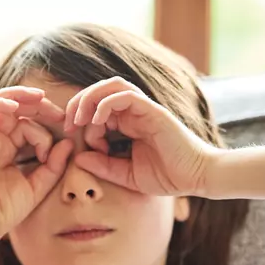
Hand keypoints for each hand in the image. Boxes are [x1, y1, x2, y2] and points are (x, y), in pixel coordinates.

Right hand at [0, 86, 73, 244]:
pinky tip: (16, 106)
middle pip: (14, 108)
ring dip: (18, 96)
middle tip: (58, 111)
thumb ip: (54, 165)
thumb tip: (68, 143)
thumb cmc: (6, 210)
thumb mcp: (38, 185)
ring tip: (39, 98)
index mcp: (7, 148)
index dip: (46, 123)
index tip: (65, 130)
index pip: (27, 123)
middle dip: (37, 104)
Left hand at [65, 77, 216, 196]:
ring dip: (89, 98)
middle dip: (78, 103)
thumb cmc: (166, 176)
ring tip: (79, 119)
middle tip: (68, 124)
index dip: (80, 119)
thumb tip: (78, 158)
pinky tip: (97, 121)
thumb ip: (102, 166)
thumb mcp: (125, 175)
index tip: (75, 140)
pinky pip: (126, 96)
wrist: (197, 178)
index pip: (96, 106)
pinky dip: (106, 104)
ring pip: (111, 86)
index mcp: (127, 124)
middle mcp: (134, 112)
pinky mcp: (153, 111)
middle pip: (100, 90)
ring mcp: (144, 109)